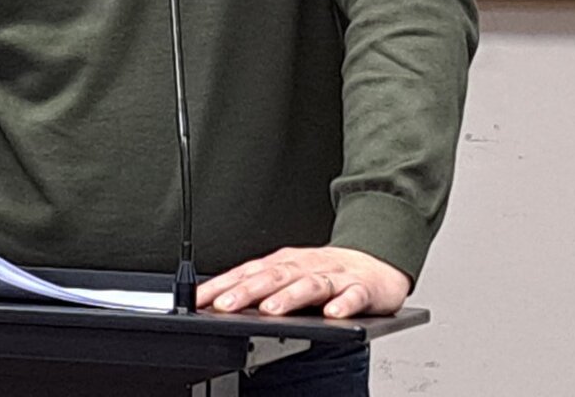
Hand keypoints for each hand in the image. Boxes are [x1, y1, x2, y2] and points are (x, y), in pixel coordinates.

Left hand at [197, 246, 409, 318]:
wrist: (375, 261)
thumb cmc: (326, 272)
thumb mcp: (289, 276)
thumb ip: (260, 288)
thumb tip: (220, 302)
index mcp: (283, 263)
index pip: (247, 272)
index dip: (221, 285)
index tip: (199, 300)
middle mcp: (305, 266)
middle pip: (273, 277)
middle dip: (246, 292)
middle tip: (224, 305)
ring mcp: (334, 275)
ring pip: (309, 285)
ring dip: (288, 297)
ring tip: (269, 311)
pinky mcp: (362, 287)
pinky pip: (353, 295)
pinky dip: (343, 304)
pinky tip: (333, 314)